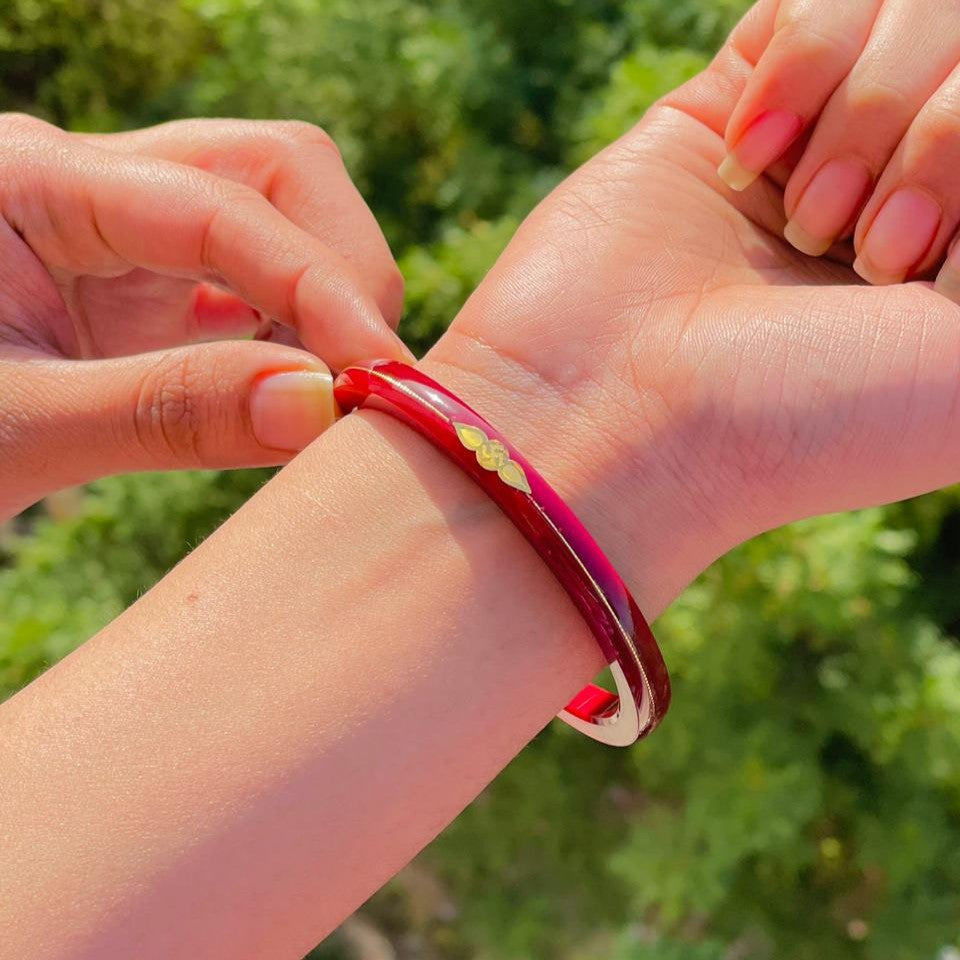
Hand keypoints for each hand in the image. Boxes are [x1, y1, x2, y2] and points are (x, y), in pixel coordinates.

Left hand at [0, 115, 408, 519]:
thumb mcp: (12, 429)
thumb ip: (165, 414)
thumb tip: (319, 407)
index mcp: (34, 181)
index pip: (225, 204)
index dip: (322, 286)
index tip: (381, 375)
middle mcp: (91, 187)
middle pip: (273, 173)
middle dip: (339, 268)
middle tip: (360, 378)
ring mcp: (124, 240)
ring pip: (278, 223)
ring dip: (325, 301)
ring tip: (331, 395)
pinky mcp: (144, 295)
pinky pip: (252, 291)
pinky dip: (295, 338)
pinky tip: (294, 396)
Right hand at [423, 0, 959, 615]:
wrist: (623, 421)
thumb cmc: (811, 419)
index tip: (911, 266)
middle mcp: (899, 200)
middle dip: (931, 141)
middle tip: (853, 252)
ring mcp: (813, 151)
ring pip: (908, 16)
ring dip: (864, 108)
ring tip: (798, 217)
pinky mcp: (729, 109)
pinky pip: (812, 2)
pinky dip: (802, 62)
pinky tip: (744, 158)